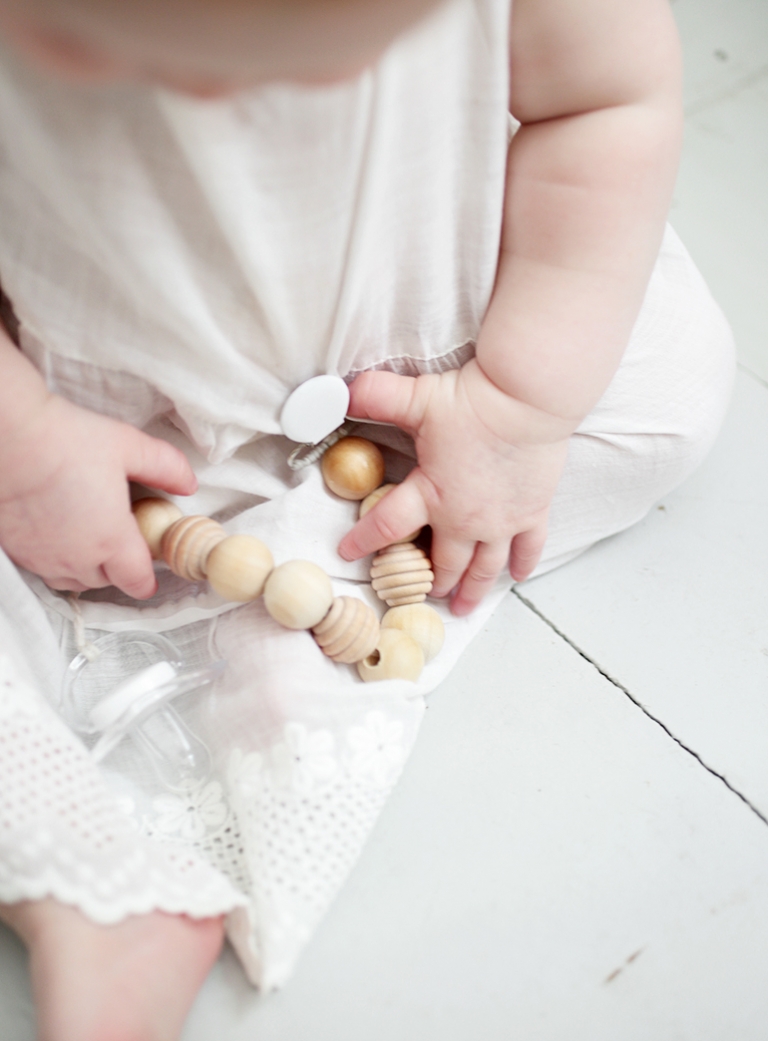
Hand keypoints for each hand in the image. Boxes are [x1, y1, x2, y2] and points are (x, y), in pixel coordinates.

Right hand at [0, 394, 196, 596]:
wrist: (8, 437)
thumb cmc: (67, 440)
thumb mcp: (130, 447)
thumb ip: (166, 467)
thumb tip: (189, 484)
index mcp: (112, 541)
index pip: (138, 582)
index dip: (148, 578)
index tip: (149, 563)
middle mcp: (77, 559)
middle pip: (106, 583)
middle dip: (119, 568)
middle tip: (120, 537)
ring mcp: (43, 558)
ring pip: (72, 581)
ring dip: (86, 569)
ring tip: (90, 539)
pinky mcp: (15, 551)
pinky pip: (42, 569)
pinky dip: (55, 560)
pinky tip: (57, 534)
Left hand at [338, 360, 571, 614]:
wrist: (528, 399)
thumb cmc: (473, 400)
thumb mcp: (416, 397)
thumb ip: (376, 397)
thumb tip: (340, 392)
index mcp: (430, 494)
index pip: (387, 527)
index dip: (363, 542)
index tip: (347, 554)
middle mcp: (464, 518)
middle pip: (442, 563)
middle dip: (430, 582)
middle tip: (425, 593)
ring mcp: (502, 521)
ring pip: (484, 567)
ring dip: (471, 589)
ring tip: (463, 607)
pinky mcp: (532, 512)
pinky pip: (528, 549)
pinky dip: (521, 566)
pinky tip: (516, 577)